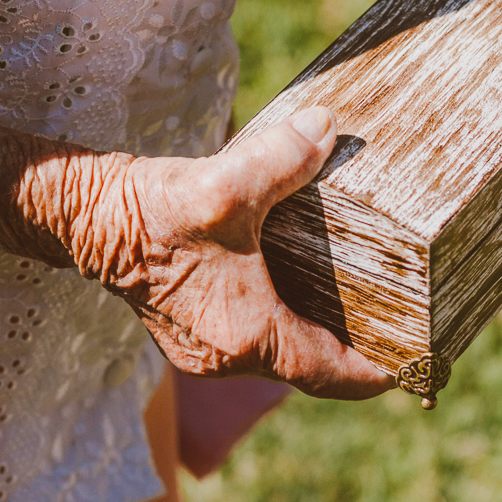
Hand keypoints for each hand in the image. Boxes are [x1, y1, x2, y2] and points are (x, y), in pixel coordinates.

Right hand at [65, 107, 394, 399]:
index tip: (415, 365)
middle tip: (400, 329)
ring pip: (283, 357)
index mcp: (248, 336)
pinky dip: (289, 328)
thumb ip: (283, 158)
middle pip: (311, 370)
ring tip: (364, 311)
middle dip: (355, 355)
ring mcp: (208, 350)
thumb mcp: (224, 184)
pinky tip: (307, 294)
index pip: (331, 374)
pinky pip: (258, 343)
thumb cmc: (152, 212)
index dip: (377, 373)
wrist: (86, 219)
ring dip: (320, 341)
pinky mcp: (194, 332)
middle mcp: (229, 356)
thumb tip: (327, 127)